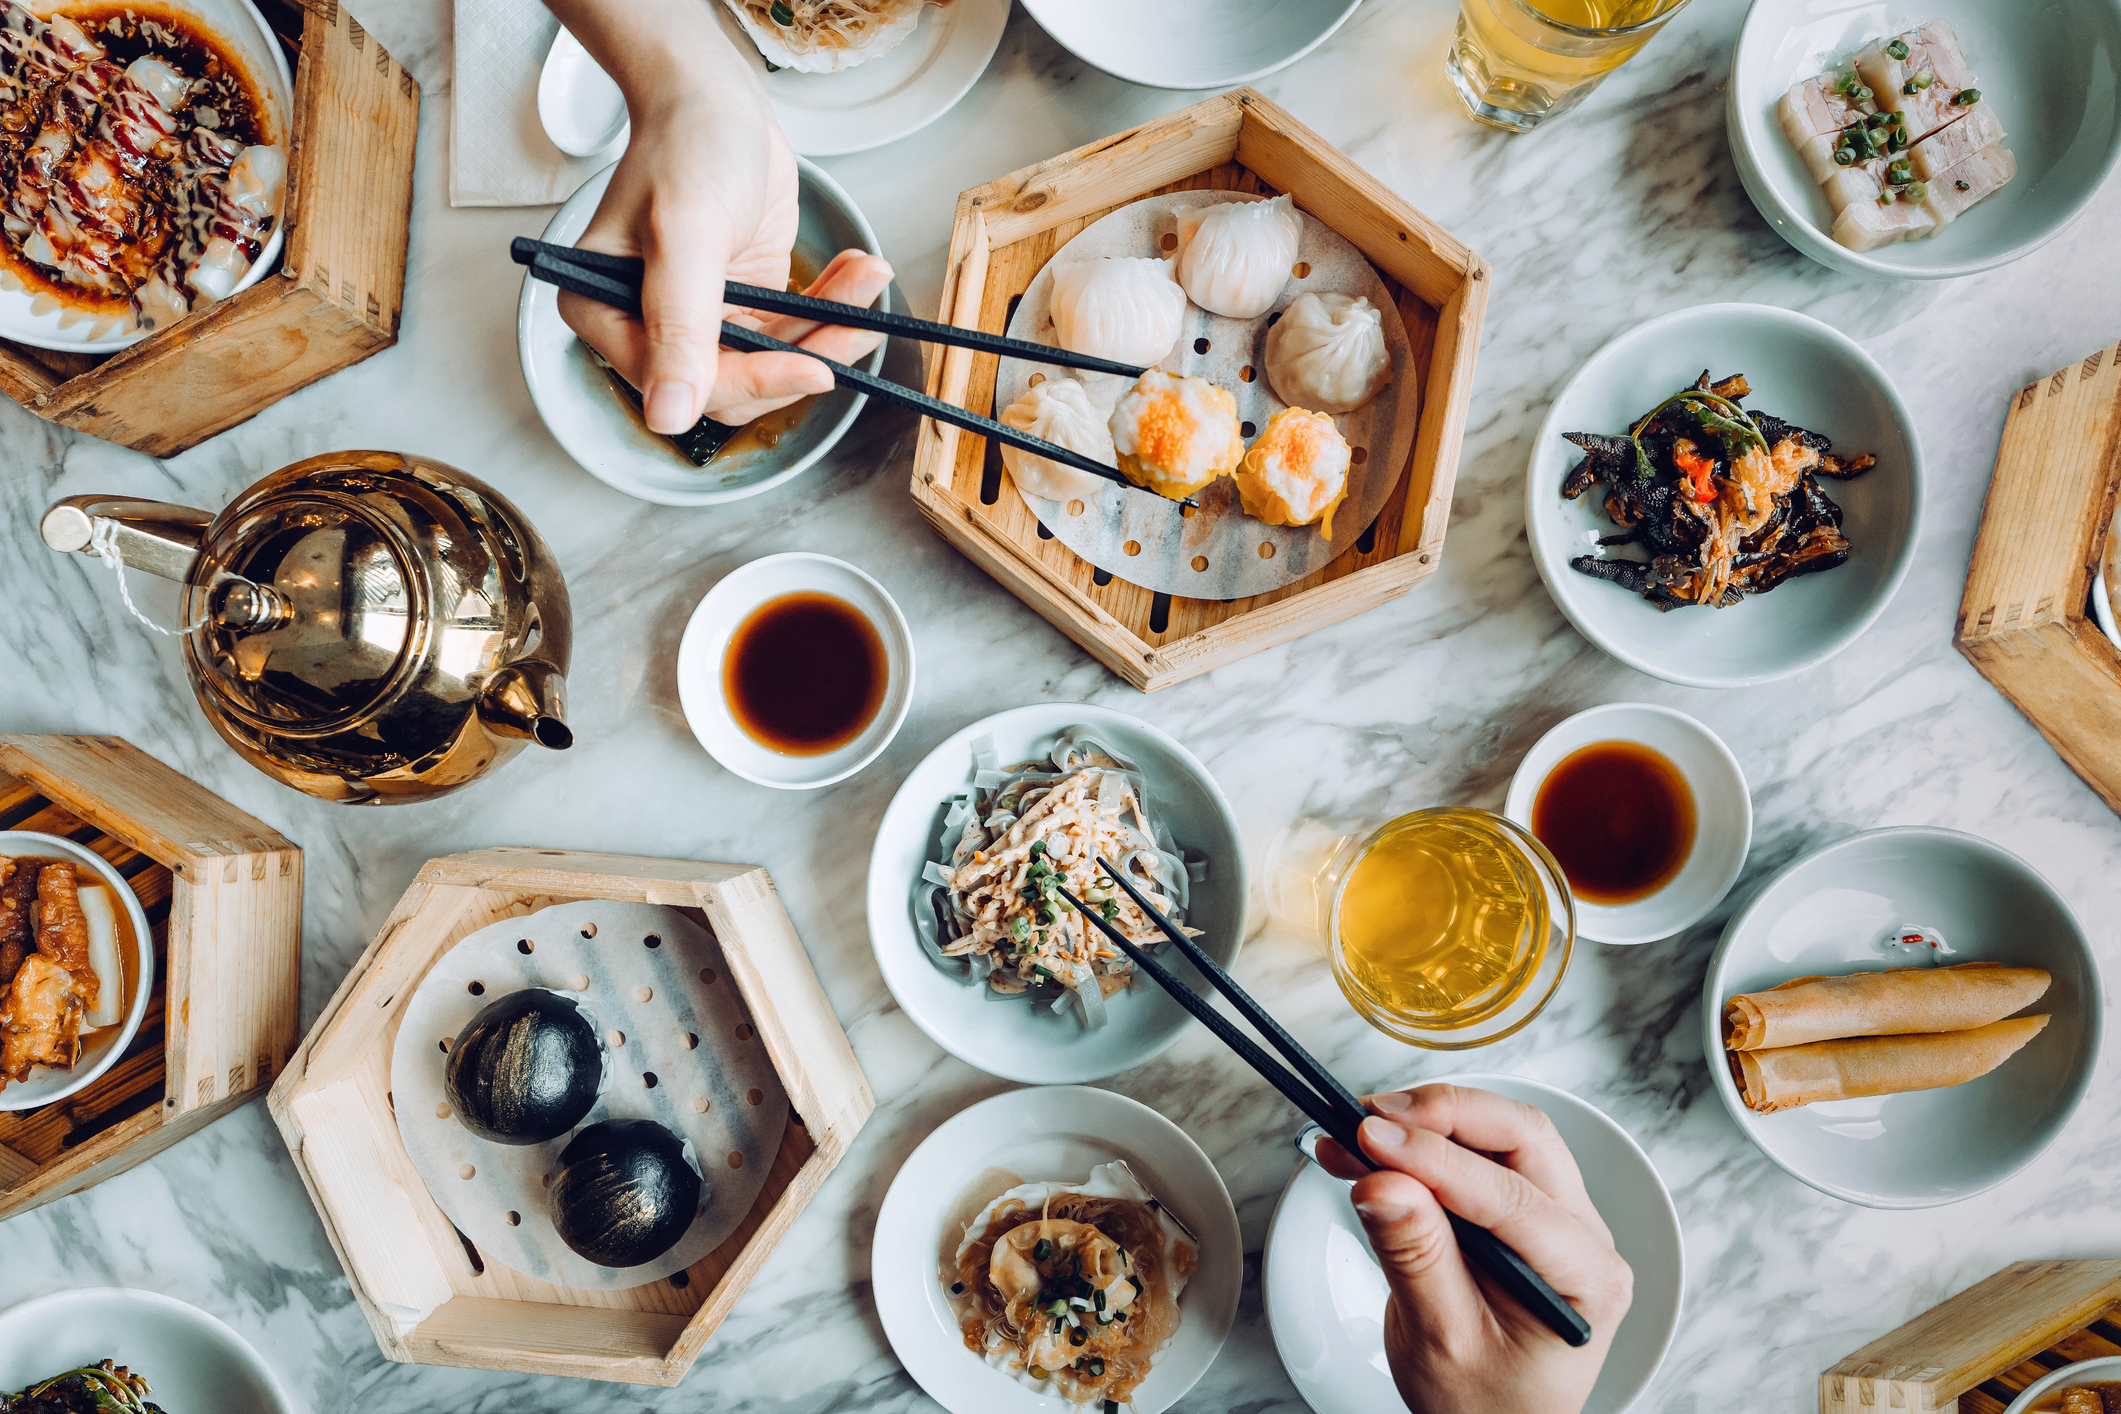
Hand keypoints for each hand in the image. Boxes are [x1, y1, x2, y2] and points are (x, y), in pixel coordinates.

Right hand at [545, 0, 893, 431]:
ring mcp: (698, 320)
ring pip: (772, 363)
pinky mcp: (742, 305)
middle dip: (802, 357)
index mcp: (604, 315)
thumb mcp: (685, 233)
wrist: (715, 98)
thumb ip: (679, 324)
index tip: (816, 370)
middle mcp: (645, 327)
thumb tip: (669, 415)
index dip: (753, 383)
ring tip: (866, 280)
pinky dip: (830, 309)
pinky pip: (791, 332)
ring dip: (828, 329)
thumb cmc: (686, 146)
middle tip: (854, 326)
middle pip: (733, 385)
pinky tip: (857, 276)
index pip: (683, 385)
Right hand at [1316, 1085, 1633, 1413]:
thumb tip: (1383, 1182)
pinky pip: (1478, 1154)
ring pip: (1500, 1133)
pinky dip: (1423, 1142)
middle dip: (1441, 1116)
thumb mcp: (1441, 1341)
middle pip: (1521, 1137)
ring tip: (1359, 1133)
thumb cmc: (1483, 1405)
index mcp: (1586, 1278)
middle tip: (1369, 1121)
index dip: (1437, 1160)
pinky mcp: (1520, 1209)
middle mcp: (1583, 1237)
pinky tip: (1372, 1151)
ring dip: (1428, 1122)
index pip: (1512, 1196)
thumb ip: (1416, 1258)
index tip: (1372, 1140)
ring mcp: (1555, 1217)